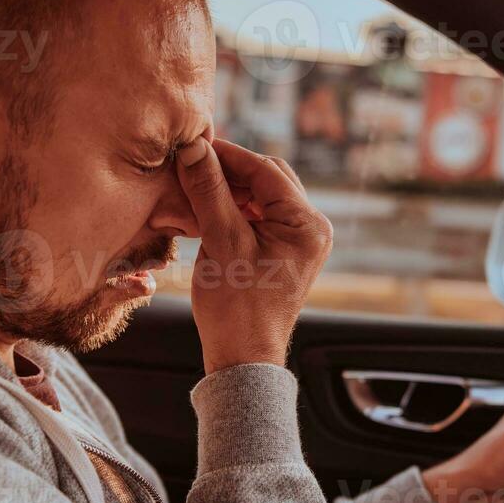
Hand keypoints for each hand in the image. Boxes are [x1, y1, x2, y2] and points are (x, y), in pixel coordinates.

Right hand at [176, 134, 332, 374]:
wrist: (243, 358)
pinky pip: (260, 216)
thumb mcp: (221, 242)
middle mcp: (312, 228)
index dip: (227, 154)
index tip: (193, 144)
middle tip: (191, 163)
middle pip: (268, 179)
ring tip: (194, 186)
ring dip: (229, 189)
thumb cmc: (236, 307)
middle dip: (229, 170)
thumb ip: (210, 191)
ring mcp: (300, 241)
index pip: (266, 170)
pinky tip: (207, 209)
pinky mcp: (284, 252)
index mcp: (307, 224)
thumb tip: (195, 147)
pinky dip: (234, 208)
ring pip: (262, 196)